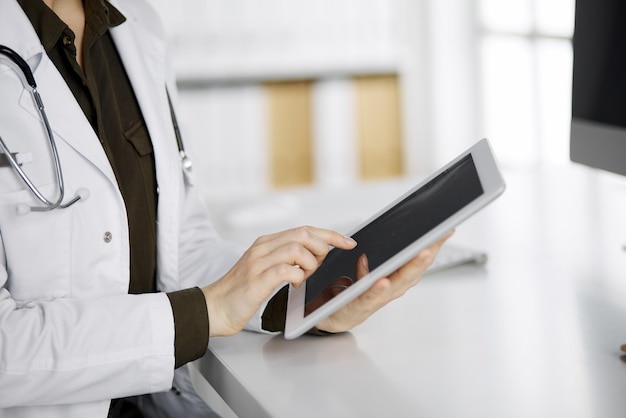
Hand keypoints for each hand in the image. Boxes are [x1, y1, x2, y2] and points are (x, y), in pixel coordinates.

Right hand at [202, 226, 356, 336]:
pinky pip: (286, 270)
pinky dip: (298, 276)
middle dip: (323, 248)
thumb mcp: (264, 269)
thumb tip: (314, 256)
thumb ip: (285, 259)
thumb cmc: (241, 292)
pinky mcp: (256, 280)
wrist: (213, 308)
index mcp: (266, 243)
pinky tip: (296, 285)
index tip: (348, 242)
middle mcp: (262, 248)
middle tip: (322, 264)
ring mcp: (258, 263)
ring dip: (310, 263)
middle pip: (303, 234)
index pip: (304, 229)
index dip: (330, 234)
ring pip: (297, 249)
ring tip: (306, 276)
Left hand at [314, 231, 453, 333]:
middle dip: (426, 254)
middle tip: (439, 238)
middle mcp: (390, 291)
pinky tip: (384, 281)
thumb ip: (366, 269)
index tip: (444, 231)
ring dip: (410, 268)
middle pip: (413, 272)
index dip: (430, 247)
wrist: (328, 318)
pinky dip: (378, 289)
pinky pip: (370, 297)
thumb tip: (366, 257)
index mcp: (392, 281)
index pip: (415, 262)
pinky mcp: (359, 307)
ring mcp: (377, 300)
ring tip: (421, 252)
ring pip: (398, 283)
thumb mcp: (359, 279)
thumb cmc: (346, 299)